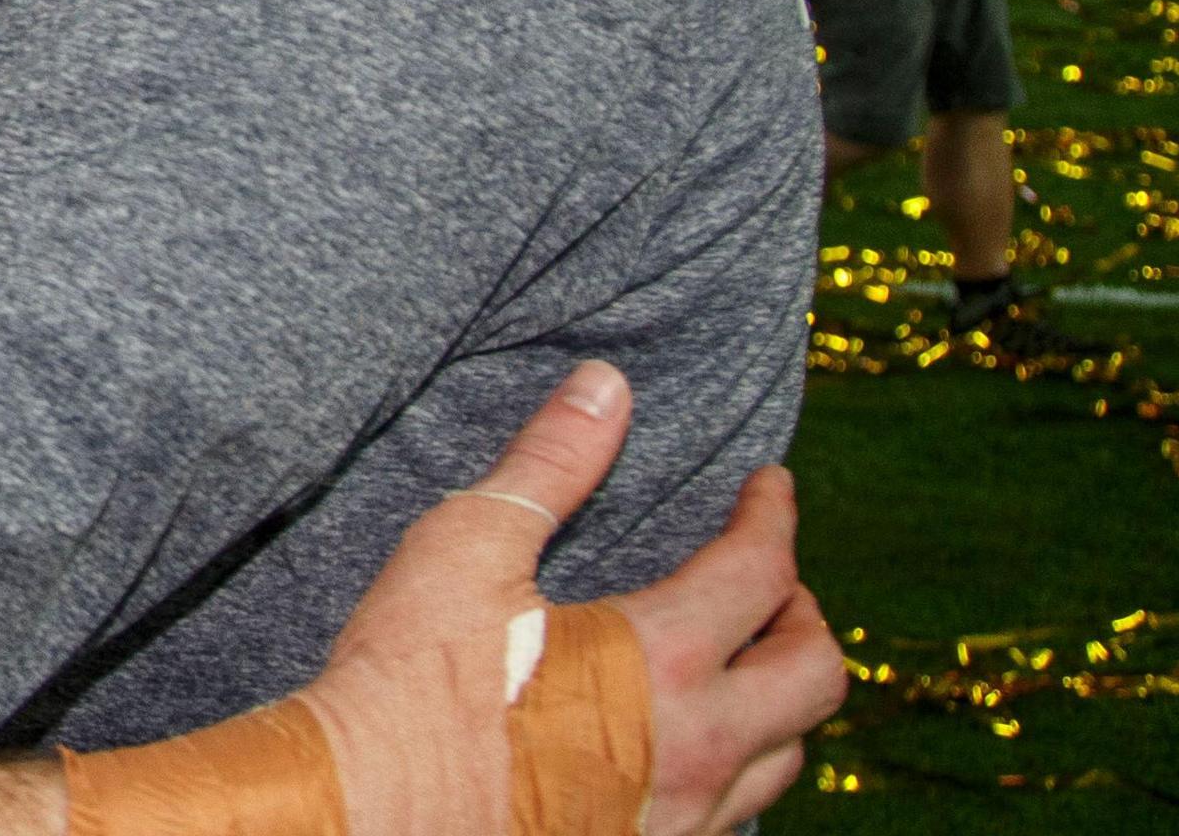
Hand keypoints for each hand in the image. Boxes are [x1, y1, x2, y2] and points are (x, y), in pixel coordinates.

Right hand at [307, 363, 838, 834]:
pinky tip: (687, 746)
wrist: (364, 813)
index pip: (762, 569)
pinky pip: (732, 815)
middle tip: (769, 582)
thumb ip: (548, 466)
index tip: (767, 487)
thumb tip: (605, 386)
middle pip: (815, 676)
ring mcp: (679, 818)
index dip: (772, 514)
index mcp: (663, 659)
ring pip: (784, 760)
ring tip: (737, 665)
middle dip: (802, 614)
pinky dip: (733, 768)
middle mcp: (697, 748)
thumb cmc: (407, 682)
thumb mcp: (468, 550)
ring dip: (777, 701)